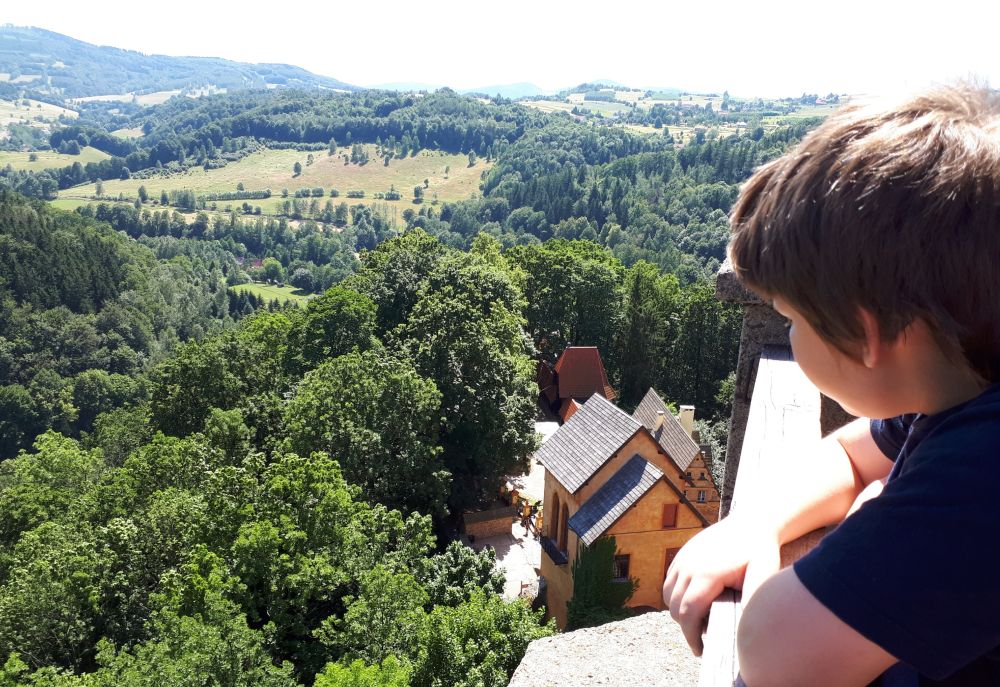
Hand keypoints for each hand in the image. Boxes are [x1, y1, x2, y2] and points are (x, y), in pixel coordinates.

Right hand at [662, 516, 780, 655]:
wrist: (751, 522)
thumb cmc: (760, 550)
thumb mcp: (763, 574)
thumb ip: (752, 598)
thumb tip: (746, 627)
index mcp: (706, 574)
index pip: (688, 613)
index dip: (692, 636)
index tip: (702, 650)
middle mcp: (688, 566)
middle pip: (674, 607)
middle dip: (686, 627)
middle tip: (705, 637)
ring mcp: (682, 559)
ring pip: (667, 595)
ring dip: (679, 611)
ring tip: (700, 619)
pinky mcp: (681, 555)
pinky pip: (669, 582)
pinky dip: (676, 595)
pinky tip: (696, 600)